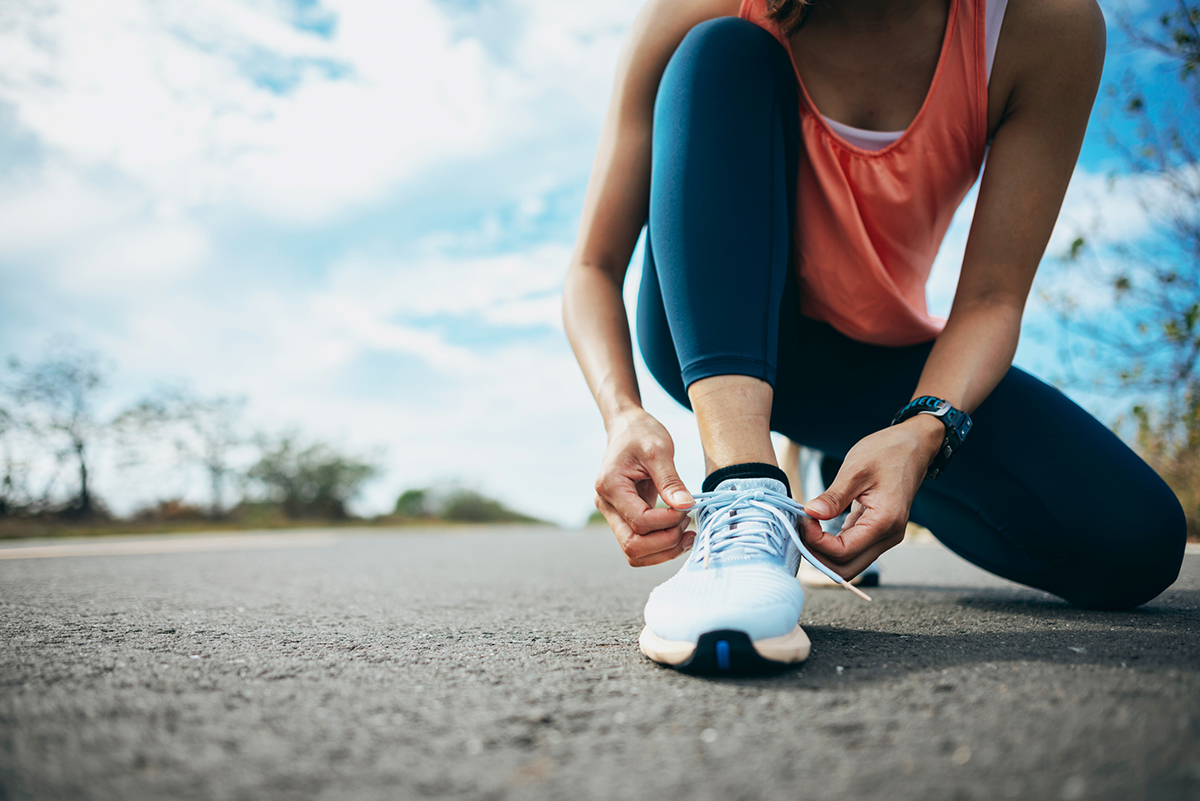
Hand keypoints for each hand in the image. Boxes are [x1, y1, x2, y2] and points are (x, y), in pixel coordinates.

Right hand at [594, 409, 695, 565]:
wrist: (627, 427)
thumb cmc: (641, 433)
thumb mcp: (659, 450)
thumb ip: (671, 481)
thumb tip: (687, 506)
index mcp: (610, 486)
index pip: (640, 522)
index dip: (668, 521)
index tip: (687, 507)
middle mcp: (606, 504)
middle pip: (632, 545)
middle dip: (665, 542)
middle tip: (688, 525)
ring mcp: (612, 513)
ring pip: (634, 552)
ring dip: (663, 550)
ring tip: (687, 533)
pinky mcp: (624, 517)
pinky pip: (639, 544)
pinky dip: (660, 546)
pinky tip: (679, 532)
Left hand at [801, 416, 943, 578]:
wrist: (913, 445)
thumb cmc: (886, 452)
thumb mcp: (855, 470)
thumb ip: (833, 497)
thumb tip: (809, 514)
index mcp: (885, 522)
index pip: (843, 552)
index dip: (816, 542)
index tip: (802, 520)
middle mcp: (889, 536)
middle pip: (846, 568)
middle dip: (818, 555)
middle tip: (800, 529)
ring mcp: (885, 536)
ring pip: (849, 563)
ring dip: (824, 552)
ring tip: (806, 527)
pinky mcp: (878, 531)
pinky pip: (852, 549)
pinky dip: (832, 544)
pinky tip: (817, 527)